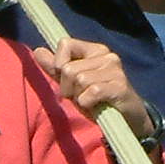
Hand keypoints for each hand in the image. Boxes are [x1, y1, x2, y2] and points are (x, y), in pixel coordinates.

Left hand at [35, 38, 155, 139]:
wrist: (126, 119)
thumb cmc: (97, 100)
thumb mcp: (73, 84)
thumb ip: (55, 68)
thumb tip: (37, 51)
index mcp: (95, 50)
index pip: (65, 43)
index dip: (59, 64)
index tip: (66, 79)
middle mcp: (107, 55)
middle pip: (69, 68)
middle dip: (68, 88)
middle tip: (81, 96)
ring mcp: (115, 70)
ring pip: (79, 80)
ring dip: (78, 97)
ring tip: (90, 101)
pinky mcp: (120, 86)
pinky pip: (91, 92)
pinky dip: (87, 103)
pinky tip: (96, 106)